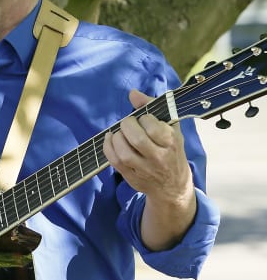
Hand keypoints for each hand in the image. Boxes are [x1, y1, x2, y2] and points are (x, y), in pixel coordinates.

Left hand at [103, 89, 196, 249]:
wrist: (172, 187)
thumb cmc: (171, 151)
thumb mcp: (171, 129)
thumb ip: (153, 108)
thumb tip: (132, 93)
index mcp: (172, 143)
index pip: (154, 127)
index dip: (144, 118)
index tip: (143, 118)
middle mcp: (159, 158)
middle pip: (137, 140)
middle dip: (127, 126)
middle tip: (127, 123)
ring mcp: (144, 169)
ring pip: (124, 152)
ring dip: (117, 138)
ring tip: (119, 133)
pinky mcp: (131, 176)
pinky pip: (114, 161)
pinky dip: (108, 148)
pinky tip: (110, 140)